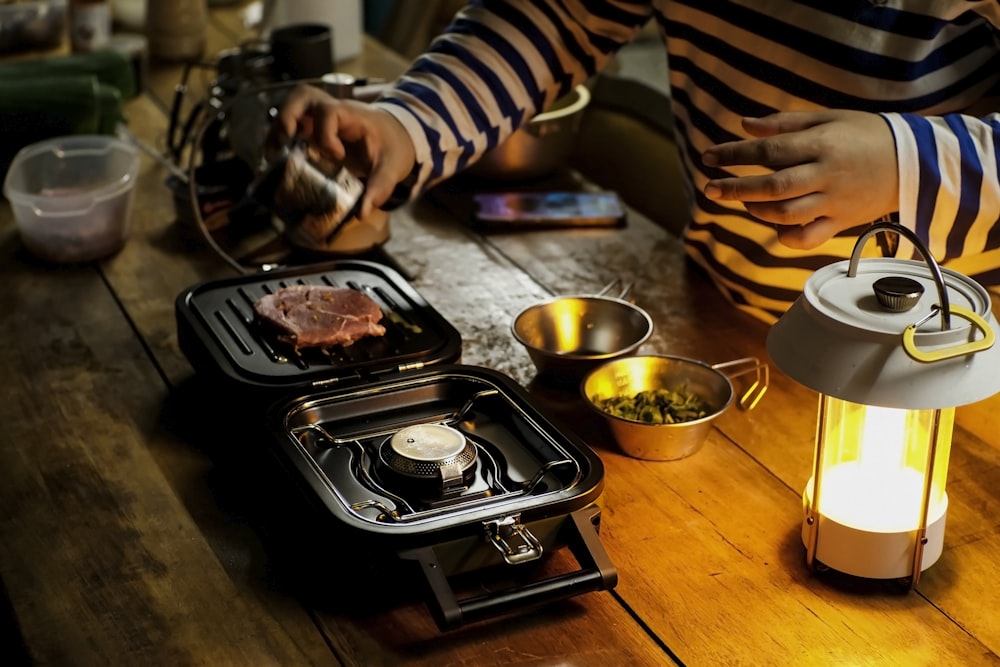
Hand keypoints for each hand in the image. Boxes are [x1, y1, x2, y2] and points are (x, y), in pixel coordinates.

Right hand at [271, 83, 416, 217]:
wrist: (395, 136)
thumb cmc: (392, 147)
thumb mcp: (392, 167)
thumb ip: (379, 188)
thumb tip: (361, 213)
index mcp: (352, 116)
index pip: (329, 112)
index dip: (326, 134)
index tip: (337, 157)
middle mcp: (332, 111)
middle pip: (302, 96)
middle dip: (288, 116)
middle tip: (285, 141)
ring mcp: (319, 118)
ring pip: (291, 108)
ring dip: (277, 129)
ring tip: (272, 155)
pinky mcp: (312, 129)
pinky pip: (290, 125)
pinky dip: (278, 139)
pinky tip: (274, 160)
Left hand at [701, 110, 898, 248]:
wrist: (916, 161)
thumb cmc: (866, 133)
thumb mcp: (828, 118)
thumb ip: (784, 123)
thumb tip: (744, 125)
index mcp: (821, 144)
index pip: (768, 151)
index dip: (734, 155)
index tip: (709, 158)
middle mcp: (826, 174)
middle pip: (773, 186)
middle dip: (736, 188)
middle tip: (710, 188)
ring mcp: (834, 201)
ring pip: (786, 214)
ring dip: (757, 210)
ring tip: (744, 202)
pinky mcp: (841, 222)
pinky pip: (808, 237)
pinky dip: (785, 236)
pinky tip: (775, 224)